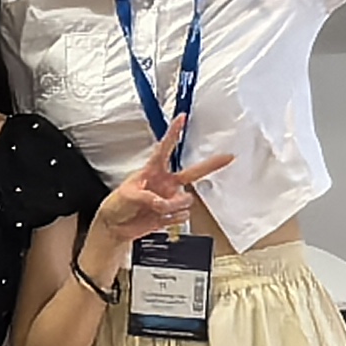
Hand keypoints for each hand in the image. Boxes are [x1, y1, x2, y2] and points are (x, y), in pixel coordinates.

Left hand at [82, 121, 234, 280]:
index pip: (165, 148)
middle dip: (211, 164)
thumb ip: (149, 197)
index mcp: (152, 171)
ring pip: (185, 201)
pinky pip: (181, 216)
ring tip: (156, 210)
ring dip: (173, 207)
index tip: (182, 118)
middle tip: (228, 157)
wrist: (117, 227)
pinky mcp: (172, 214)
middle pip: (193, 172)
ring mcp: (170, 199)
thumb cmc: (118, 205)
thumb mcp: (129, 195)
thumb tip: (164, 203)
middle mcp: (165, 183)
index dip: (174, 132)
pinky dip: (172, 219)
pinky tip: (160, 219)